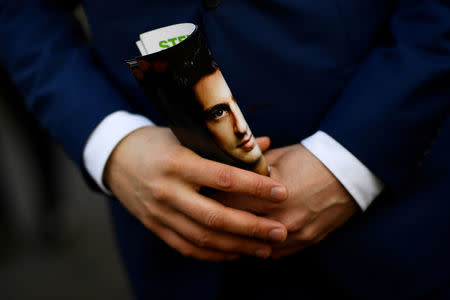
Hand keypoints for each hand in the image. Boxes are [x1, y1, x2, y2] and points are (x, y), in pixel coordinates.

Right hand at [103, 126, 287, 260]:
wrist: (117, 158)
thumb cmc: (158, 142)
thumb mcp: (187, 135)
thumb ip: (225, 144)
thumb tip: (264, 145)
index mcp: (178, 162)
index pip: (223, 178)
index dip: (254, 188)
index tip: (281, 192)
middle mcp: (168, 190)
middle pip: (215, 216)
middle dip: (252, 227)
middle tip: (281, 231)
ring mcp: (160, 212)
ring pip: (203, 237)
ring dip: (237, 246)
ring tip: (266, 248)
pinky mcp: (155, 226)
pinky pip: (187, 247)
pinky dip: (213, 254)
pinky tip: (235, 253)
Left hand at [213, 143, 358, 258]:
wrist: (349, 171)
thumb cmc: (310, 159)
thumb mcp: (277, 157)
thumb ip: (249, 167)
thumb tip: (224, 167)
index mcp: (273, 193)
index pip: (229, 202)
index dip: (209, 198)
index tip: (198, 194)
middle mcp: (283, 218)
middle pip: (238, 226)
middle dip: (218, 220)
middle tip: (202, 212)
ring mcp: (296, 234)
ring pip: (254, 246)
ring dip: (236, 239)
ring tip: (221, 229)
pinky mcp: (306, 242)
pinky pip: (274, 253)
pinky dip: (258, 248)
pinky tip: (247, 240)